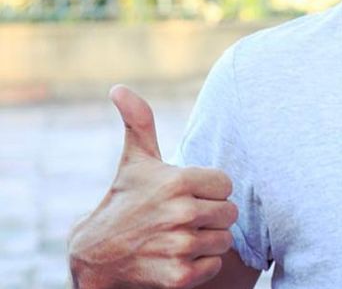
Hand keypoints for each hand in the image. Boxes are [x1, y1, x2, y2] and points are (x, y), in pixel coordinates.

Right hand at [68, 86, 237, 288]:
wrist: (96, 255)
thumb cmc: (125, 199)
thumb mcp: (135, 160)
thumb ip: (139, 121)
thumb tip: (119, 88)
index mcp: (178, 181)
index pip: (226, 185)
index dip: (210, 190)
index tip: (189, 193)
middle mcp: (179, 212)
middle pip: (229, 213)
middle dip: (211, 215)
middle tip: (185, 216)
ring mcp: (179, 245)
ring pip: (224, 240)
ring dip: (206, 240)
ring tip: (179, 235)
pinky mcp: (178, 276)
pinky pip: (214, 265)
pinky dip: (201, 265)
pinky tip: (177, 256)